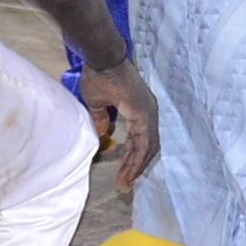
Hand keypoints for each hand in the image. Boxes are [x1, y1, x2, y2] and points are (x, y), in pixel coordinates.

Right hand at [78, 58, 159, 190]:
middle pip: (145, 147)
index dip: (131, 157)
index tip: (121, 173)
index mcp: (140, 108)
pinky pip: (143, 144)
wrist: (103, 60)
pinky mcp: (144, 115)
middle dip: (133, 167)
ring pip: (146, 149)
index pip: (139, 139)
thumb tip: (103, 133)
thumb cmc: (99, 76)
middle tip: (123, 185)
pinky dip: (137, 160)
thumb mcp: (97, 104)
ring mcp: (148, 113)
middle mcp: (148, 111)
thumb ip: (102, 119)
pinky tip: (128, 174)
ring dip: (134, 168)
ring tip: (123, 185)